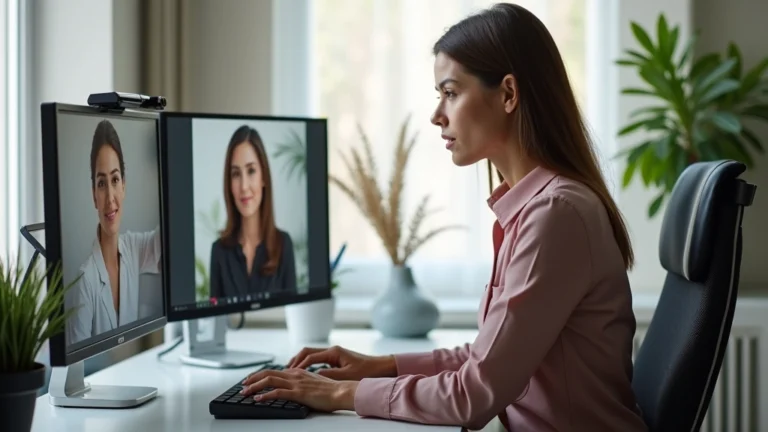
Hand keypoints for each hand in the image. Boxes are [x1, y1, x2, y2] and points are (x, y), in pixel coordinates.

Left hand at [240, 368, 357, 411]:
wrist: (341, 392)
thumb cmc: (330, 390)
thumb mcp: (313, 383)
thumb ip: (302, 383)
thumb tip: (294, 387)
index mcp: (298, 372)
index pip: (275, 371)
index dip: (261, 375)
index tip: (252, 380)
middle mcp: (295, 375)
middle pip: (268, 373)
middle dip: (253, 378)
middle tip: (243, 385)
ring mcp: (296, 383)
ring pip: (269, 380)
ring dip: (254, 386)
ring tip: (245, 392)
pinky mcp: (298, 393)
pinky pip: (277, 392)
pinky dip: (265, 395)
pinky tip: (258, 399)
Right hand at [287, 345, 396, 380]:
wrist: (379, 367)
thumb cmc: (366, 370)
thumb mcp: (346, 375)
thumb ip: (329, 375)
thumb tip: (313, 375)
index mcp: (334, 352)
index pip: (310, 356)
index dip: (299, 365)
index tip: (290, 373)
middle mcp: (332, 350)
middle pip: (307, 351)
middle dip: (296, 359)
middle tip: (285, 369)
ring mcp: (334, 354)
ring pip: (311, 354)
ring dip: (301, 361)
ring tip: (291, 370)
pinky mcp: (336, 358)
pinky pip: (317, 358)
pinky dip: (308, 363)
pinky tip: (305, 372)